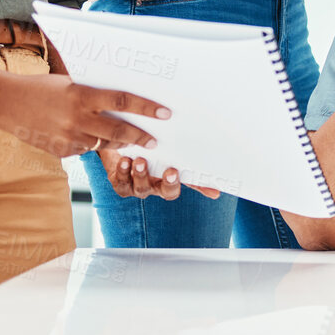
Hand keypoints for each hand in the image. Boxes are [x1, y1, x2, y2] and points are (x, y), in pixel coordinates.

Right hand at [0, 75, 169, 157]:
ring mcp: (68, 137)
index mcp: (82, 95)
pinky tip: (87, 136)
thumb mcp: (70, 84)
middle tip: (155, 140)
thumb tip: (122, 100)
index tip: (165, 113)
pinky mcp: (61, 151)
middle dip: (140, 136)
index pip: (123, 100)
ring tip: (129, 139)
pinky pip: (85, 150)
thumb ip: (93, 94)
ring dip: (117, 142)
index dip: (146, 108)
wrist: (5, 103)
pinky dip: (90, 144)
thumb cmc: (41, 88)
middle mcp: (77, 118)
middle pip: (119, 130)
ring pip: (103, 143)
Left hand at [97, 147, 221, 200]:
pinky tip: (124, 159)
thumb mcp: (168, 156)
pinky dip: (122, 171)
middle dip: (166, 182)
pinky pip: (120, 180)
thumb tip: (216, 184)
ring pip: (139, 186)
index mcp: (167, 182)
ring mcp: (135, 186)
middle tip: (168, 170)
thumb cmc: (147, 150)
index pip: (176, 188)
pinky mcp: (118, 181)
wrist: (119, 143)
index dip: (176, 183)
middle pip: (162, 191)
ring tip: (140, 160)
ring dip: (141, 174)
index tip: (175, 171)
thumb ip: (188, 168)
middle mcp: (153, 187)